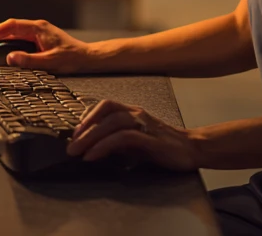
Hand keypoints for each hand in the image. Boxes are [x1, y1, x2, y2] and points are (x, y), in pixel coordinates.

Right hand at [0, 18, 96, 73]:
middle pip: (11, 27)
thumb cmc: (72, 58)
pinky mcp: (40, 38)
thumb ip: (29, 60)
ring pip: (16, 32)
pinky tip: (6, 49)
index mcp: (38, 28)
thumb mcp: (50, 61)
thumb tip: (10, 58)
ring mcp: (39, 32)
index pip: (12, 25)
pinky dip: (10, 42)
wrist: (87, 57)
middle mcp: (37, 27)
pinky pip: (21, 37)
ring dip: (2, 38)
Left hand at [65, 99, 199, 170]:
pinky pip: (123, 138)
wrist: (191, 149)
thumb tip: (94, 147)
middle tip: (70, 145)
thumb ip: (117, 141)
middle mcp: (137, 114)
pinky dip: (105, 146)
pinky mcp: (150, 139)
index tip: (75, 133)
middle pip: (105, 113)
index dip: (88, 116)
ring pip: (112, 123)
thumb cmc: (163, 146)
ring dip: (91, 137)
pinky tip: (94, 156)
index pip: (106, 105)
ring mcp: (144, 124)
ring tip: (78, 151)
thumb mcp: (136, 141)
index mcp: (133, 112)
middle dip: (84, 129)